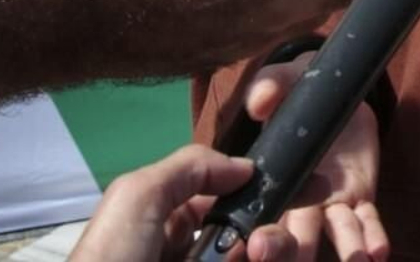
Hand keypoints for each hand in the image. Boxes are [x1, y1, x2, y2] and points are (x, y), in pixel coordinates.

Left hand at [71, 144, 296, 261]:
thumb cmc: (114, 257)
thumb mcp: (138, 196)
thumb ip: (191, 168)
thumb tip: (245, 167)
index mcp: (174, 221)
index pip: (233, 200)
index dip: (266, 193)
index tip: (305, 187)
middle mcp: (198, 253)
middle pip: (258, 236)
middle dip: (276, 236)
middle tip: (265, 248)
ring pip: (262, 257)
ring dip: (275, 251)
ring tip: (260, 256)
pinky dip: (270, 260)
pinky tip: (260, 259)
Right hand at [245, 56, 387, 261]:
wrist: (337, 94)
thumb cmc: (298, 94)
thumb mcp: (284, 80)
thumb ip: (269, 85)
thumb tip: (258, 102)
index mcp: (273, 179)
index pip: (263, 212)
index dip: (261, 232)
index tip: (258, 246)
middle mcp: (300, 201)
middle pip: (295, 236)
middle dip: (294, 253)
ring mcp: (332, 202)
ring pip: (337, 232)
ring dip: (346, 250)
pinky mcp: (360, 195)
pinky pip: (367, 219)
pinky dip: (373, 236)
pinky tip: (379, 252)